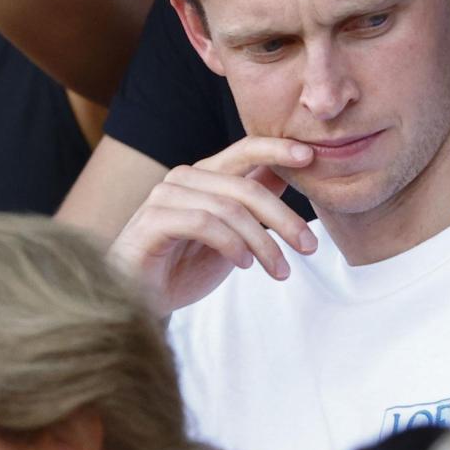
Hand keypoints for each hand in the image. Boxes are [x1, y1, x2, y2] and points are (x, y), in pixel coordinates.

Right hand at [109, 136, 317, 315]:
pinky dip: (231, 244)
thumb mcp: (232, 236)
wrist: (139, 301)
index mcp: (204, 175)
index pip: (244, 150)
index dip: (277, 148)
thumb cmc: (183, 267)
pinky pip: (203, 223)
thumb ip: (252, 205)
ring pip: (229, 208)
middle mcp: (184, 178)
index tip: (310, 156)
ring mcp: (165, 196)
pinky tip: (244, 264)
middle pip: (246, 187)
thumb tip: (286, 176)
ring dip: (262, 242)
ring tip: (279, 270)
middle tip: (309, 246)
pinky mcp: (152, 220)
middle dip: (284, 218)